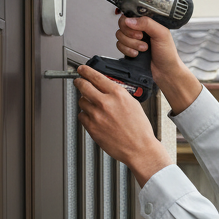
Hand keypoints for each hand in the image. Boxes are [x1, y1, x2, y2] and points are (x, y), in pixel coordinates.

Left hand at [74, 65, 169, 185]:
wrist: (139, 148)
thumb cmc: (139, 130)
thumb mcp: (133, 104)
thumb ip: (117, 94)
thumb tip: (106, 88)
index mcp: (117, 94)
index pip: (95, 76)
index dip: (86, 71)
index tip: (82, 69)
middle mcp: (105, 102)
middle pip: (83, 85)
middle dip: (79, 82)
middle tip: (78, 82)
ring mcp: (97, 115)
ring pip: (81, 101)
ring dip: (85, 102)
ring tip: (93, 107)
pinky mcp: (92, 127)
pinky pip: (81, 116)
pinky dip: (85, 116)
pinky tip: (94, 119)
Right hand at [115, 15, 201, 111]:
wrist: (165, 72)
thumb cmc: (168, 54)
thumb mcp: (161, 34)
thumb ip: (147, 23)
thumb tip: (129, 20)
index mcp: (148, 22)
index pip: (131, 14)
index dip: (131, 21)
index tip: (138, 29)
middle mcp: (139, 29)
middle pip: (122, 24)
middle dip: (130, 33)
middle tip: (142, 38)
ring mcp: (133, 39)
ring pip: (119, 35)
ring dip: (131, 43)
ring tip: (143, 49)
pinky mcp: (128, 49)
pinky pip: (119, 45)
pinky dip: (127, 50)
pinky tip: (136, 54)